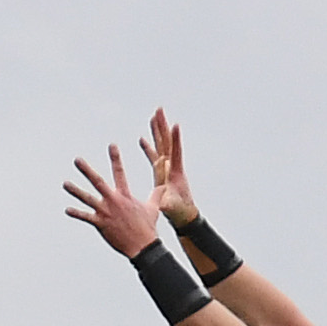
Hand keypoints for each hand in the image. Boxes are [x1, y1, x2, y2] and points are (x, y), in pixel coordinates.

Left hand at [59, 145, 162, 256]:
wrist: (143, 246)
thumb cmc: (148, 227)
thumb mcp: (154, 208)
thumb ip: (156, 195)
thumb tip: (164, 186)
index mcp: (125, 195)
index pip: (120, 172)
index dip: (116, 158)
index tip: (112, 145)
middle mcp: (113, 201)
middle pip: (98, 182)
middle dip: (87, 170)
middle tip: (77, 160)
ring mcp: (106, 212)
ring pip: (87, 199)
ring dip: (76, 191)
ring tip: (65, 184)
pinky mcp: (101, 224)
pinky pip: (86, 217)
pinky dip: (76, 213)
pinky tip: (67, 209)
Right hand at [140, 111, 201, 234]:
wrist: (183, 215)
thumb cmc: (179, 211)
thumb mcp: (171, 207)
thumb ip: (165, 203)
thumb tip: (163, 203)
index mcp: (175, 172)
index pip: (175, 151)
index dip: (176, 139)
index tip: (175, 124)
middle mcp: (171, 166)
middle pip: (167, 141)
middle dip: (163, 126)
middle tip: (160, 110)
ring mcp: (167, 167)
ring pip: (161, 145)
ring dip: (157, 131)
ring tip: (154, 116)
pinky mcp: (161, 171)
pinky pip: (154, 155)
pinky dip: (149, 146)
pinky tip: (142, 138)